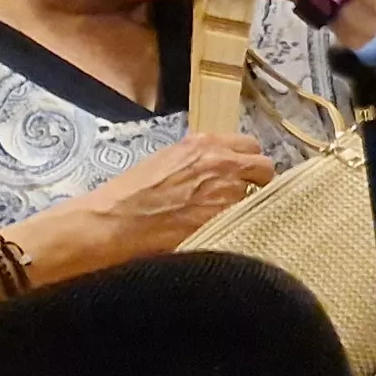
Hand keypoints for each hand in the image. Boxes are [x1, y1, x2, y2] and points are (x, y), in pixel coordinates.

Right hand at [41, 131, 273, 268]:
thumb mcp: (167, 161)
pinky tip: (226, 232)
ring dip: (248, 207)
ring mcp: (227, 192)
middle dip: (258, 183)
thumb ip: (199, 160)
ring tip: (229, 218)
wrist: (111, 223)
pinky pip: (247, 221)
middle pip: (264, 169)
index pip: (250, 147)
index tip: (244, 176)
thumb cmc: (129, 194)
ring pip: (259, 198)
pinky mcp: (223, 220)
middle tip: (244, 198)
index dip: (249, 164)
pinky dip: (241, 227)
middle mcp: (223, 163)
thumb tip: (220, 168)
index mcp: (206, 144)